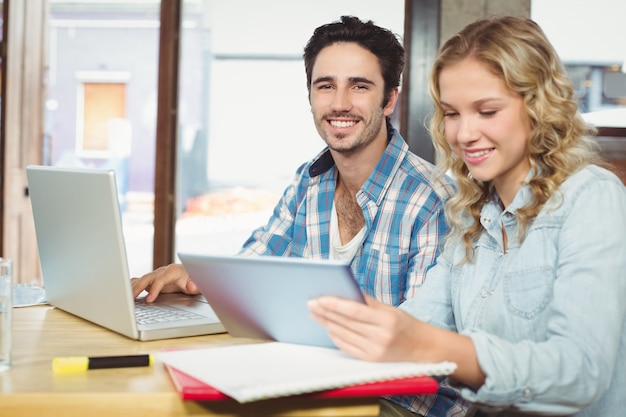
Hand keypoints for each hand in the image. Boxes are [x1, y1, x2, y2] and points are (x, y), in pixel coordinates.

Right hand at [131, 263, 199, 301]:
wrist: (192, 274)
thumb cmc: (193, 279)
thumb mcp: (197, 283)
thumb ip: (194, 285)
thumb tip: (191, 287)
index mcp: (172, 271)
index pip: (160, 280)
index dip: (154, 290)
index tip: (149, 300)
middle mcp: (162, 271)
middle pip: (147, 278)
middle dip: (138, 288)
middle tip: (131, 299)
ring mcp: (156, 275)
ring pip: (141, 279)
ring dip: (132, 287)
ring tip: (124, 297)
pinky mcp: (152, 280)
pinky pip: (140, 282)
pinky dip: (133, 286)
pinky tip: (126, 293)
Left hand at [308, 294, 424, 361]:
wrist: (423, 348)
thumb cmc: (405, 324)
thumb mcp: (390, 309)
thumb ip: (367, 301)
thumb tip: (344, 291)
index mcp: (387, 320)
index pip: (354, 311)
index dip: (335, 304)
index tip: (320, 298)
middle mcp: (381, 337)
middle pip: (346, 323)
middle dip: (326, 312)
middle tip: (311, 303)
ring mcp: (375, 351)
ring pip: (343, 335)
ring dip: (327, 324)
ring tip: (316, 314)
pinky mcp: (370, 360)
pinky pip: (347, 347)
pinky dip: (335, 336)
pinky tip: (328, 327)